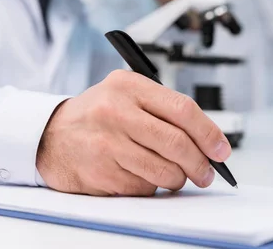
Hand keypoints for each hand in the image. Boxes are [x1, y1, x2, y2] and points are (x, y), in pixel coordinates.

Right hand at [36, 70, 230, 195]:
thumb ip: (161, 108)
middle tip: (206, 172)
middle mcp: (117, 110)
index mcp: (128, 85)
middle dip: (200, 163)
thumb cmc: (96, 114)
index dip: (208, 132)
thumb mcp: (125, 94)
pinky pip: (144, 188)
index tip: (221, 149)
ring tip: (175, 175)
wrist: (51, 135)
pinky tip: (141, 175)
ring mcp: (108, 142)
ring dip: (178, 179)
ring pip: (164, 171)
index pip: (182, 109)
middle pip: (177, 143)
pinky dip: (151, 187)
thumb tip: (206, 138)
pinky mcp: (102, 171)